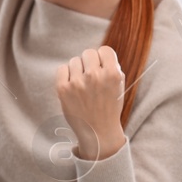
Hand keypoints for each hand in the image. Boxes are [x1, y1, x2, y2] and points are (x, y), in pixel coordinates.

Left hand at [56, 45, 126, 160]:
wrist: (98, 131)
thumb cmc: (109, 106)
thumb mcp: (118, 86)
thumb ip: (112, 68)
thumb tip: (100, 53)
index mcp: (113, 75)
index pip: (105, 50)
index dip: (103, 58)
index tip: (102, 66)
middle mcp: (95, 76)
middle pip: (88, 53)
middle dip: (90, 63)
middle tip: (91, 76)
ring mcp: (78, 83)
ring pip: (75, 61)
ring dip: (78, 69)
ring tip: (83, 84)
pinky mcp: (63, 88)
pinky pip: (62, 69)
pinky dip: (66, 74)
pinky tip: (72, 85)